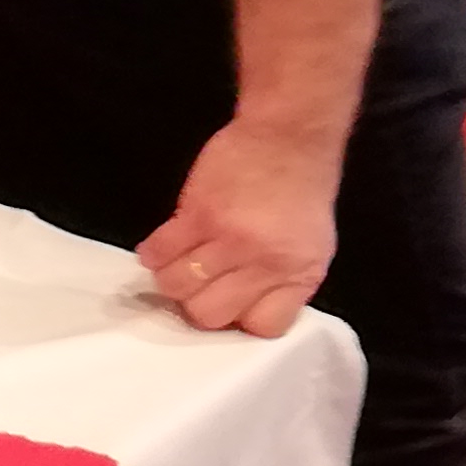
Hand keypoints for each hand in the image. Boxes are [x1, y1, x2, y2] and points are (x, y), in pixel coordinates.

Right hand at [135, 122, 338, 336]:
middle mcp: (264, 263)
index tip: (232, 303)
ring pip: (176, 286)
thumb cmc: (302, 190)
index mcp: (298, 275)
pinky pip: (159, 252)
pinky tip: (161, 248)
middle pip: (208, 314)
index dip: (240, 319)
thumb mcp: (312, 246)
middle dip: (197, 305)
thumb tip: (243, 311)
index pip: (261, 328)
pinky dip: (153, 255)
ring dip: (171, 279)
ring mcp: (228, 239)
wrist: (289, 137)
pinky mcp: (198, 214)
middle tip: (198, 285)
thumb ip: (283, 282)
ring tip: (178, 265)